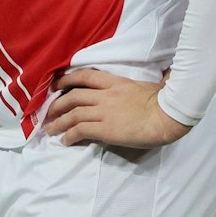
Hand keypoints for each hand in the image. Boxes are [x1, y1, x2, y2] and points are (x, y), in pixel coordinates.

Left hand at [42, 68, 190, 148]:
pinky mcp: (104, 129)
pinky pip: (80, 130)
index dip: (68, 79)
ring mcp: (103, 111)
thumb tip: (161, 75)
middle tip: (48, 112)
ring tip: (49, 130)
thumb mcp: (149, 85)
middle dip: (57, 104)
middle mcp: (105, 95)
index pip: (85, 76)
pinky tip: (65, 141)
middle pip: (73, 96)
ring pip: (72, 114)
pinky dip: (69, 135)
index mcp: (115, 82)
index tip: (57, 84)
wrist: (167, 116)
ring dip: (58, 122)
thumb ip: (140, 83)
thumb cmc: (164, 101)